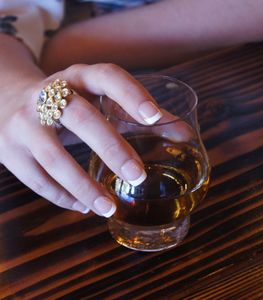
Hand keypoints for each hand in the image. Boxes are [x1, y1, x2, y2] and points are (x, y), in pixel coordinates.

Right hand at [0, 64, 161, 216]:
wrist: (6, 99)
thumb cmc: (66, 101)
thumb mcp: (96, 97)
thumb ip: (139, 114)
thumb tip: (184, 135)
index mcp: (78, 78)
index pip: (106, 76)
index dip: (130, 94)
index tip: (154, 117)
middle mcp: (47, 95)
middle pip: (81, 119)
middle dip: (111, 147)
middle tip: (137, 174)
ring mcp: (24, 124)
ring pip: (54, 157)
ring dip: (84, 185)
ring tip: (109, 207)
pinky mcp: (10, 151)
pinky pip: (37, 180)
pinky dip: (62, 197)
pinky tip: (83, 207)